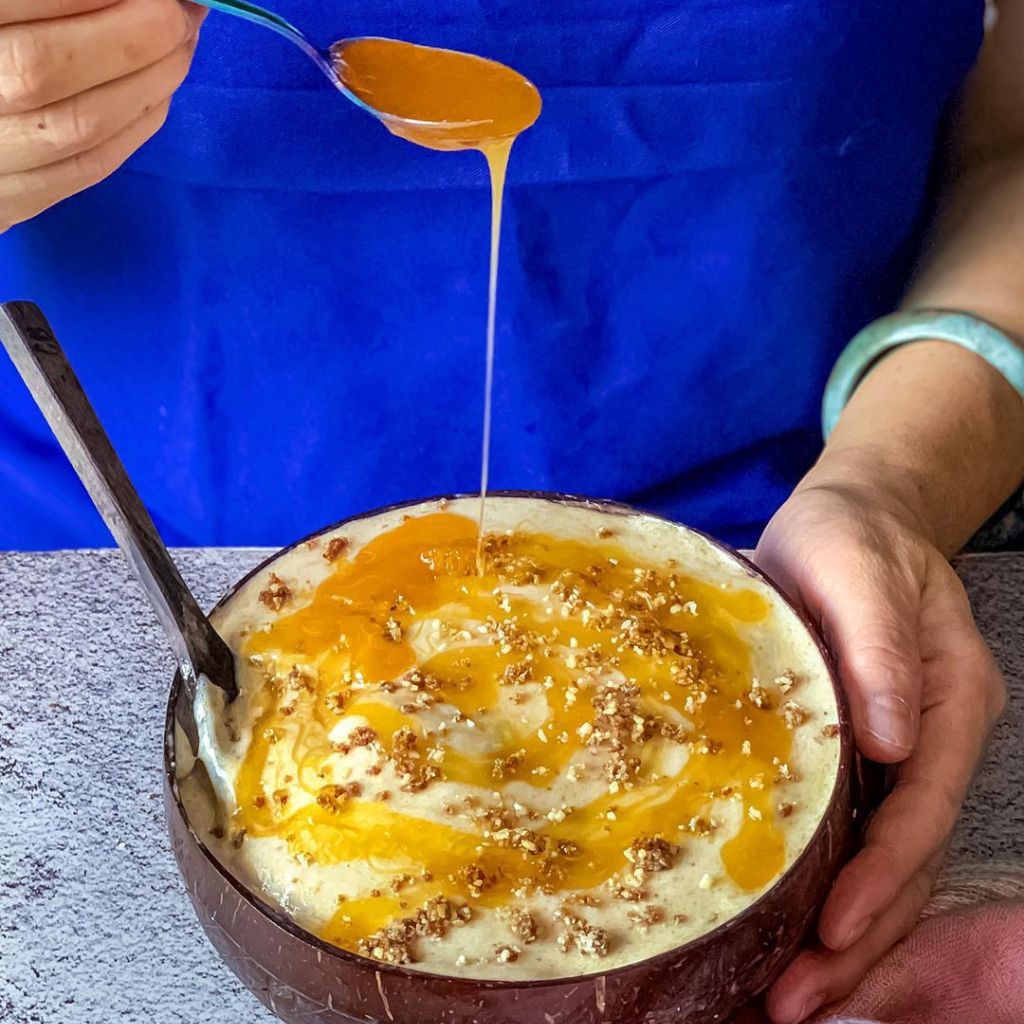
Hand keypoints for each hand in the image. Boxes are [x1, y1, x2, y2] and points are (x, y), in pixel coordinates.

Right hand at [0, 0, 205, 232]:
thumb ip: (38, 0)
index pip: (15, 5)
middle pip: (44, 69)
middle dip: (132, 37)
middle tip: (180, 9)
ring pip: (75, 126)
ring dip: (148, 83)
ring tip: (180, 44)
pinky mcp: (5, 203)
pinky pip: (83, 169)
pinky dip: (133, 128)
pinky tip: (158, 93)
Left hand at [753, 469, 1005, 1022]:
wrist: (846, 520)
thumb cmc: (850, 537)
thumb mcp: (857, 571)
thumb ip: (879, 646)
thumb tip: (892, 739)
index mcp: (947, 701)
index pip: (922, 808)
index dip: (883, 878)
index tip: (834, 933)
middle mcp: (927, 738)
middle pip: (907, 857)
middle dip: (860, 937)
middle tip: (797, 1003)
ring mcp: (893, 750)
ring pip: (880, 858)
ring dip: (839, 931)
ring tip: (784, 992)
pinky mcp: (850, 750)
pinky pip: (847, 832)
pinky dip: (818, 884)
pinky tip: (777, 921)